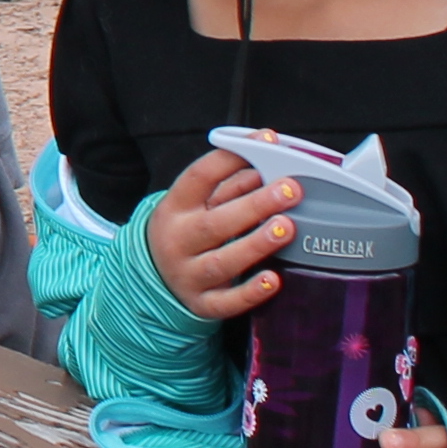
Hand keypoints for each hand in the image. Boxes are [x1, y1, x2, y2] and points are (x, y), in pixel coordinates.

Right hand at [145, 146, 301, 320]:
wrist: (155, 276)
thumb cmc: (188, 230)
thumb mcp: (198, 204)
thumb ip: (231, 182)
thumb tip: (266, 152)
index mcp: (175, 207)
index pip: (198, 177)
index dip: (231, 158)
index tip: (267, 143)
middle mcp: (178, 240)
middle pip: (214, 223)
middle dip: (254, 205)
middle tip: (290, 190)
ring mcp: (188, 275)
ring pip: (221, 262)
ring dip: (255, 244)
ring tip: (286, 227)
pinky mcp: (202, 304)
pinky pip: (226, 302)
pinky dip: (250, 293)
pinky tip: (273, 280)